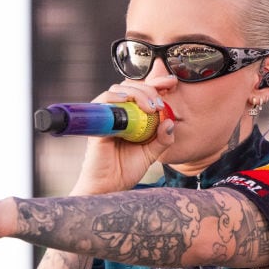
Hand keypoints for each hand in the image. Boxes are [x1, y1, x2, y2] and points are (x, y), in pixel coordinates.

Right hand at [70, 75, 176, 195]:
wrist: (109, 186)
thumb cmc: (126, 169)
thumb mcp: (151, 153)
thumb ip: (162, 139)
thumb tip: (169, 123)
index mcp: (133, 116)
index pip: (144, 91)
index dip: (157, 83)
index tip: (172, 83)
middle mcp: (120, 112)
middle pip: (132, 86)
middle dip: (150, 89)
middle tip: (159, 105)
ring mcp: (107, 115)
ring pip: (119, 90)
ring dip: (137, 93)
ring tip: (150, 108)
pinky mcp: (97, 122)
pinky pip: (103, 102)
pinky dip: (114, 97)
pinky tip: (126, 101)